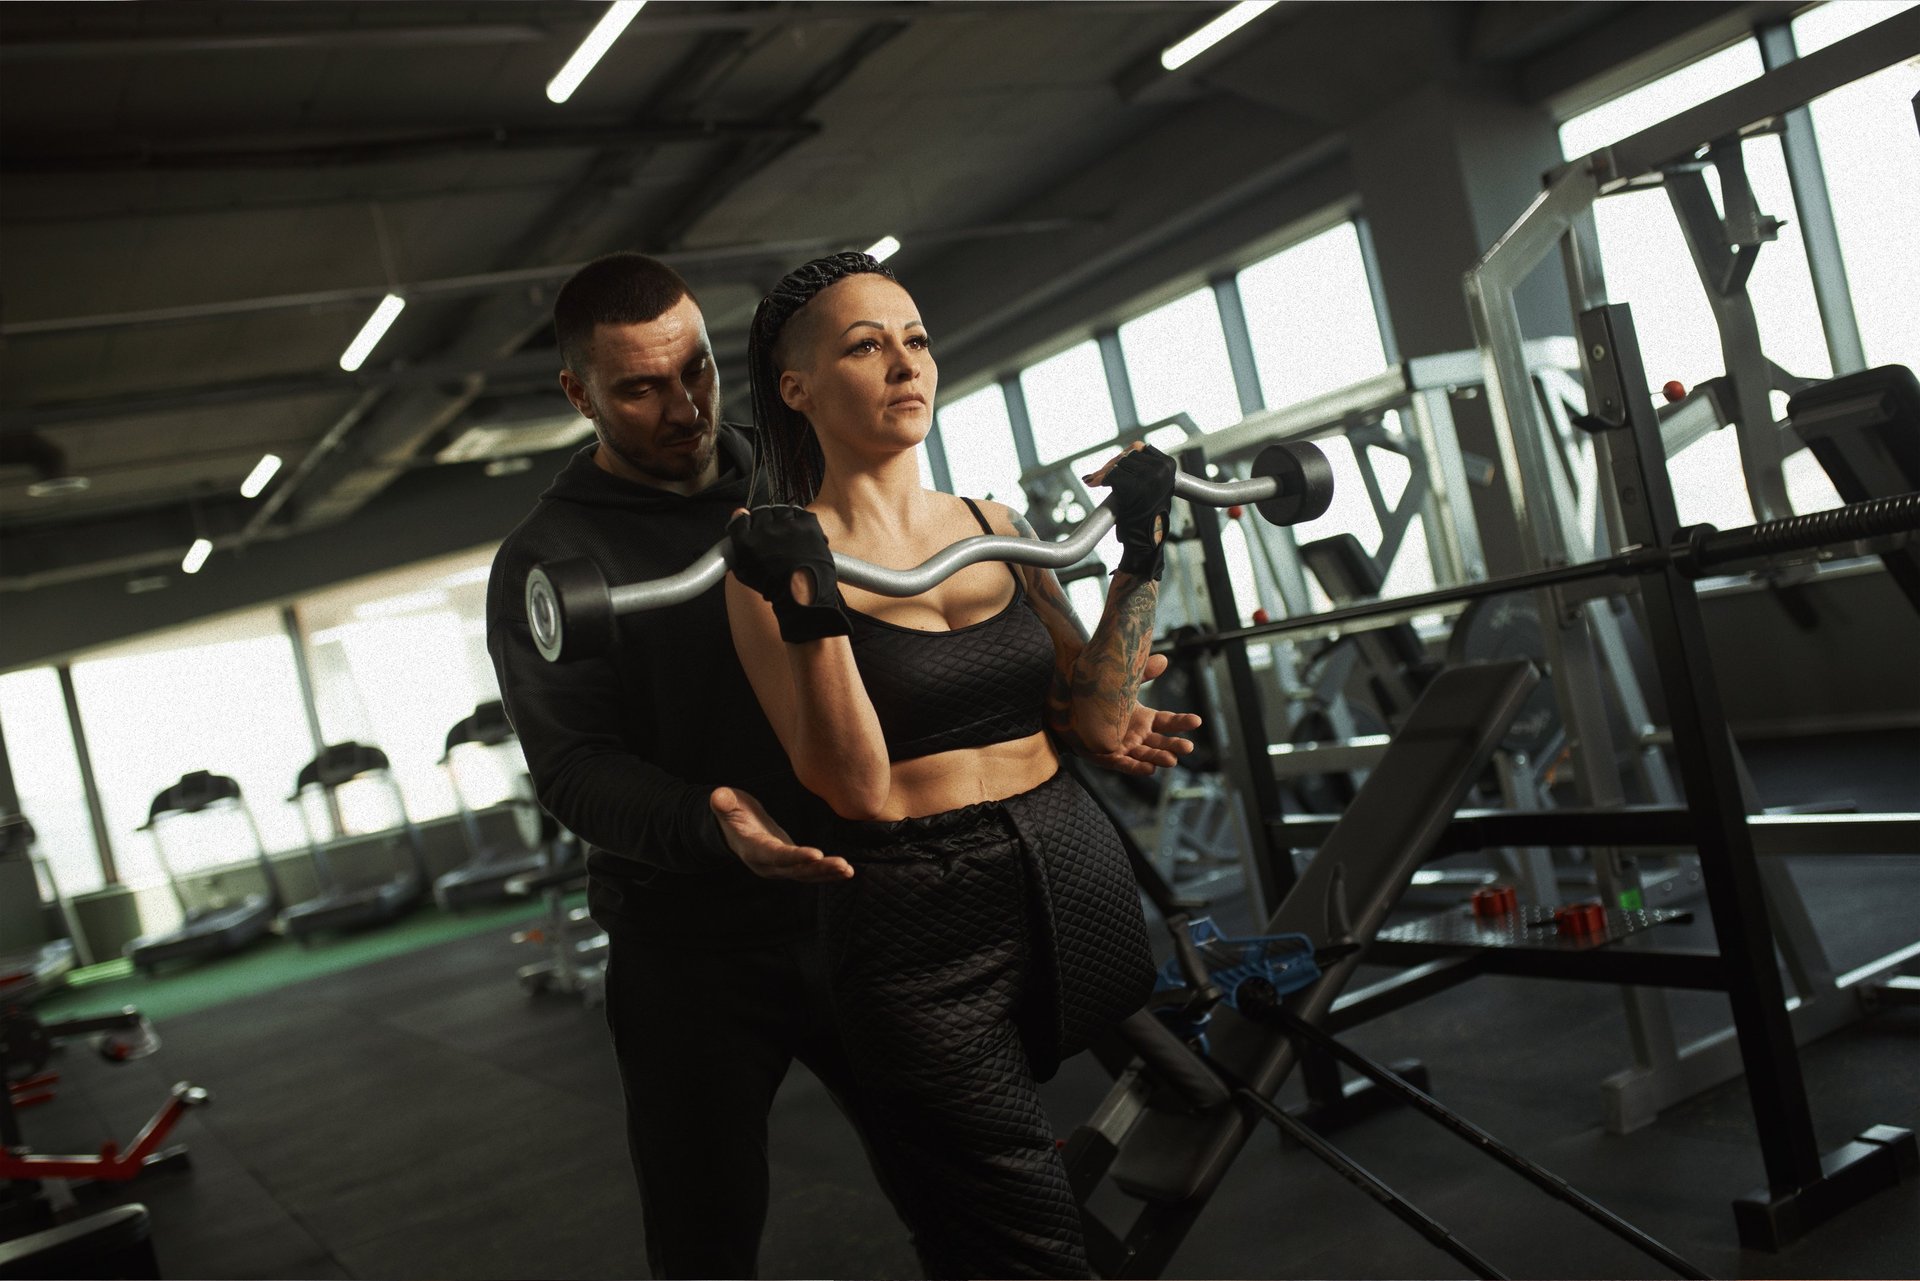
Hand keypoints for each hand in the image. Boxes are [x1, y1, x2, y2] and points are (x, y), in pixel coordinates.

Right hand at [711, 786, 853, 881]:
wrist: (733, 828)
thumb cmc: (732, 813)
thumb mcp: (727, 805)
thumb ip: (724, 803)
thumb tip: (718, 796)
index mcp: (753, 850)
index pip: (776, 855)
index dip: (795, 857)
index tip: (816, 855)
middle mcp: (768, 864)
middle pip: (795, 870)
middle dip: (819, 869)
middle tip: (842, 865)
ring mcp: (780, 867)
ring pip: (806, 875)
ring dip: (827, 874)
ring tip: (848, 870)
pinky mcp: (790, 865)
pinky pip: (810, 872)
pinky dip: (827, 873)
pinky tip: (846, 871)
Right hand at [725, 506, 849, 642]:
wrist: (804, 594)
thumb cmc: (774, 587)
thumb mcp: (744, 572)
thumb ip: (736, 546)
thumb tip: (736, 519)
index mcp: (747, 542)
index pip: (740, 518)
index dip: (747, 521)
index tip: (751, 524)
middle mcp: (765, 530)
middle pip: (761, 512)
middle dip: (766, 521)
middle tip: (773, 534)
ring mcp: (787, 526)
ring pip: (781, 510)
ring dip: (783, 520)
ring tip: (788, 535)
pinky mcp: (806, 525)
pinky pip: (800, 513)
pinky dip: (800, 521)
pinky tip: (801, 534)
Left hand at [1082, 652, 1202, 776]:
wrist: (1069, 706)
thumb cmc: (1099, 695)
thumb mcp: (1123, 682)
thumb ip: (1142, 674)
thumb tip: (1163, 659)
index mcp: (1145, 719)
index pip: (1168, 722)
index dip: (1182, 722)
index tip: (1197, 721)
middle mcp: (1138, 735)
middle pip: (1161, 743)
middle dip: (1174, 746)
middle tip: (1188, 747)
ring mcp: (1124, 747)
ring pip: (1146, 755)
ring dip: (1159, 758)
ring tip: (1172, 760)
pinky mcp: (1108, 756)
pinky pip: (1124, 764)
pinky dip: (1136, 767)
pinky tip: (1150, 769)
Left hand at [1084, 442, 1175, 580]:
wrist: (1146, 542)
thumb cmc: (1146, 514)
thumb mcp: (1153, 486)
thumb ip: (1144, 467)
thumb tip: (1131, 448)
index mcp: (1169, 465)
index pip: (1140, 448)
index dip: (1124, 457)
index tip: (1114, 468)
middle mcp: (1162, 470)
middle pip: (1128, 455)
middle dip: (1111, 465)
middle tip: (1099, 477)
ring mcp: (1149, 478)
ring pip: (1118, 464)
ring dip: (1104, 473)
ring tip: (1096, 481)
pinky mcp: (1134, 488)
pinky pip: (1111, 476)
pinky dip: (1100, 479)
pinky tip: (1093, 484)